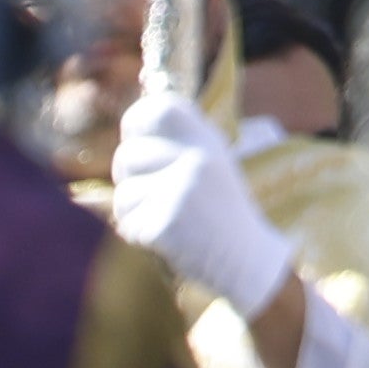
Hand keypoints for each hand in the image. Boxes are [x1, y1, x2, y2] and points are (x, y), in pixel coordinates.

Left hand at [111, 89, 299, 316]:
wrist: (245, 257)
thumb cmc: (218, 209)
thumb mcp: (209, 162)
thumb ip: (177, 141)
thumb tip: (134, 117)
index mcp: (206, 140)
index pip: (156, 110)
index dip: (136, 124)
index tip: (139, 140)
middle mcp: (196, 158)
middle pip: (127, 155)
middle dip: (129, 177)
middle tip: (156, 192)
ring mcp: (181, 191)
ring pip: (124, 195)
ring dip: (135, 212)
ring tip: (168, 218)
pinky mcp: (167, 224)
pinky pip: (128, 225)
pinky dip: (140, 236)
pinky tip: (169, 239)